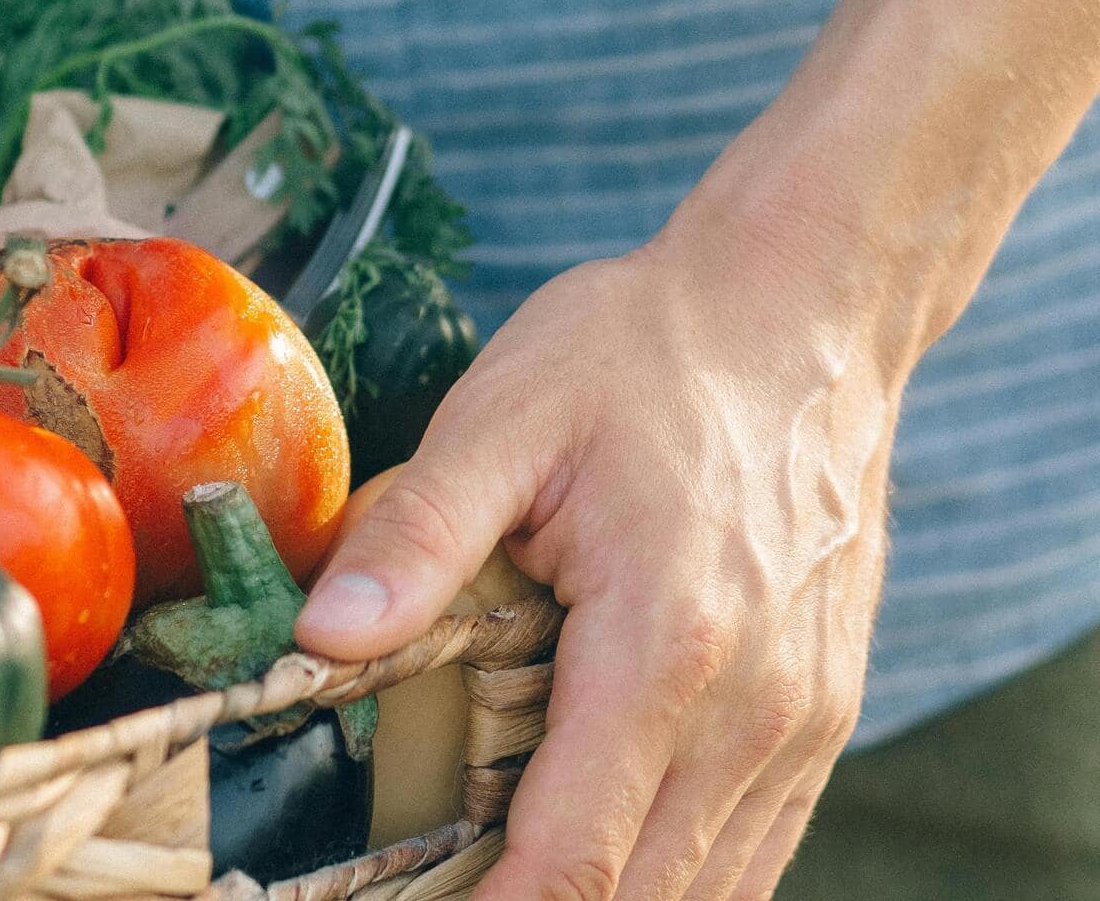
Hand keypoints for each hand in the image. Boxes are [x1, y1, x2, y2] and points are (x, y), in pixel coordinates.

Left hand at [296, 201, 896, 898]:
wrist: (804, 304)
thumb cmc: (649, 351)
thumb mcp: (508, 415)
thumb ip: (417, 536)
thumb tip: (321, 640)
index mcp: (666, 644)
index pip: (575, 856)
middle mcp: (755, 707)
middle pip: (645, 895)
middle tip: (442, 896)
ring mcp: (806, 715)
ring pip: (714, 889)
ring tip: (507, 882)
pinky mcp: (825, 704)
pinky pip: (761, 841)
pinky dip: (682, 874)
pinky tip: (611, 854)